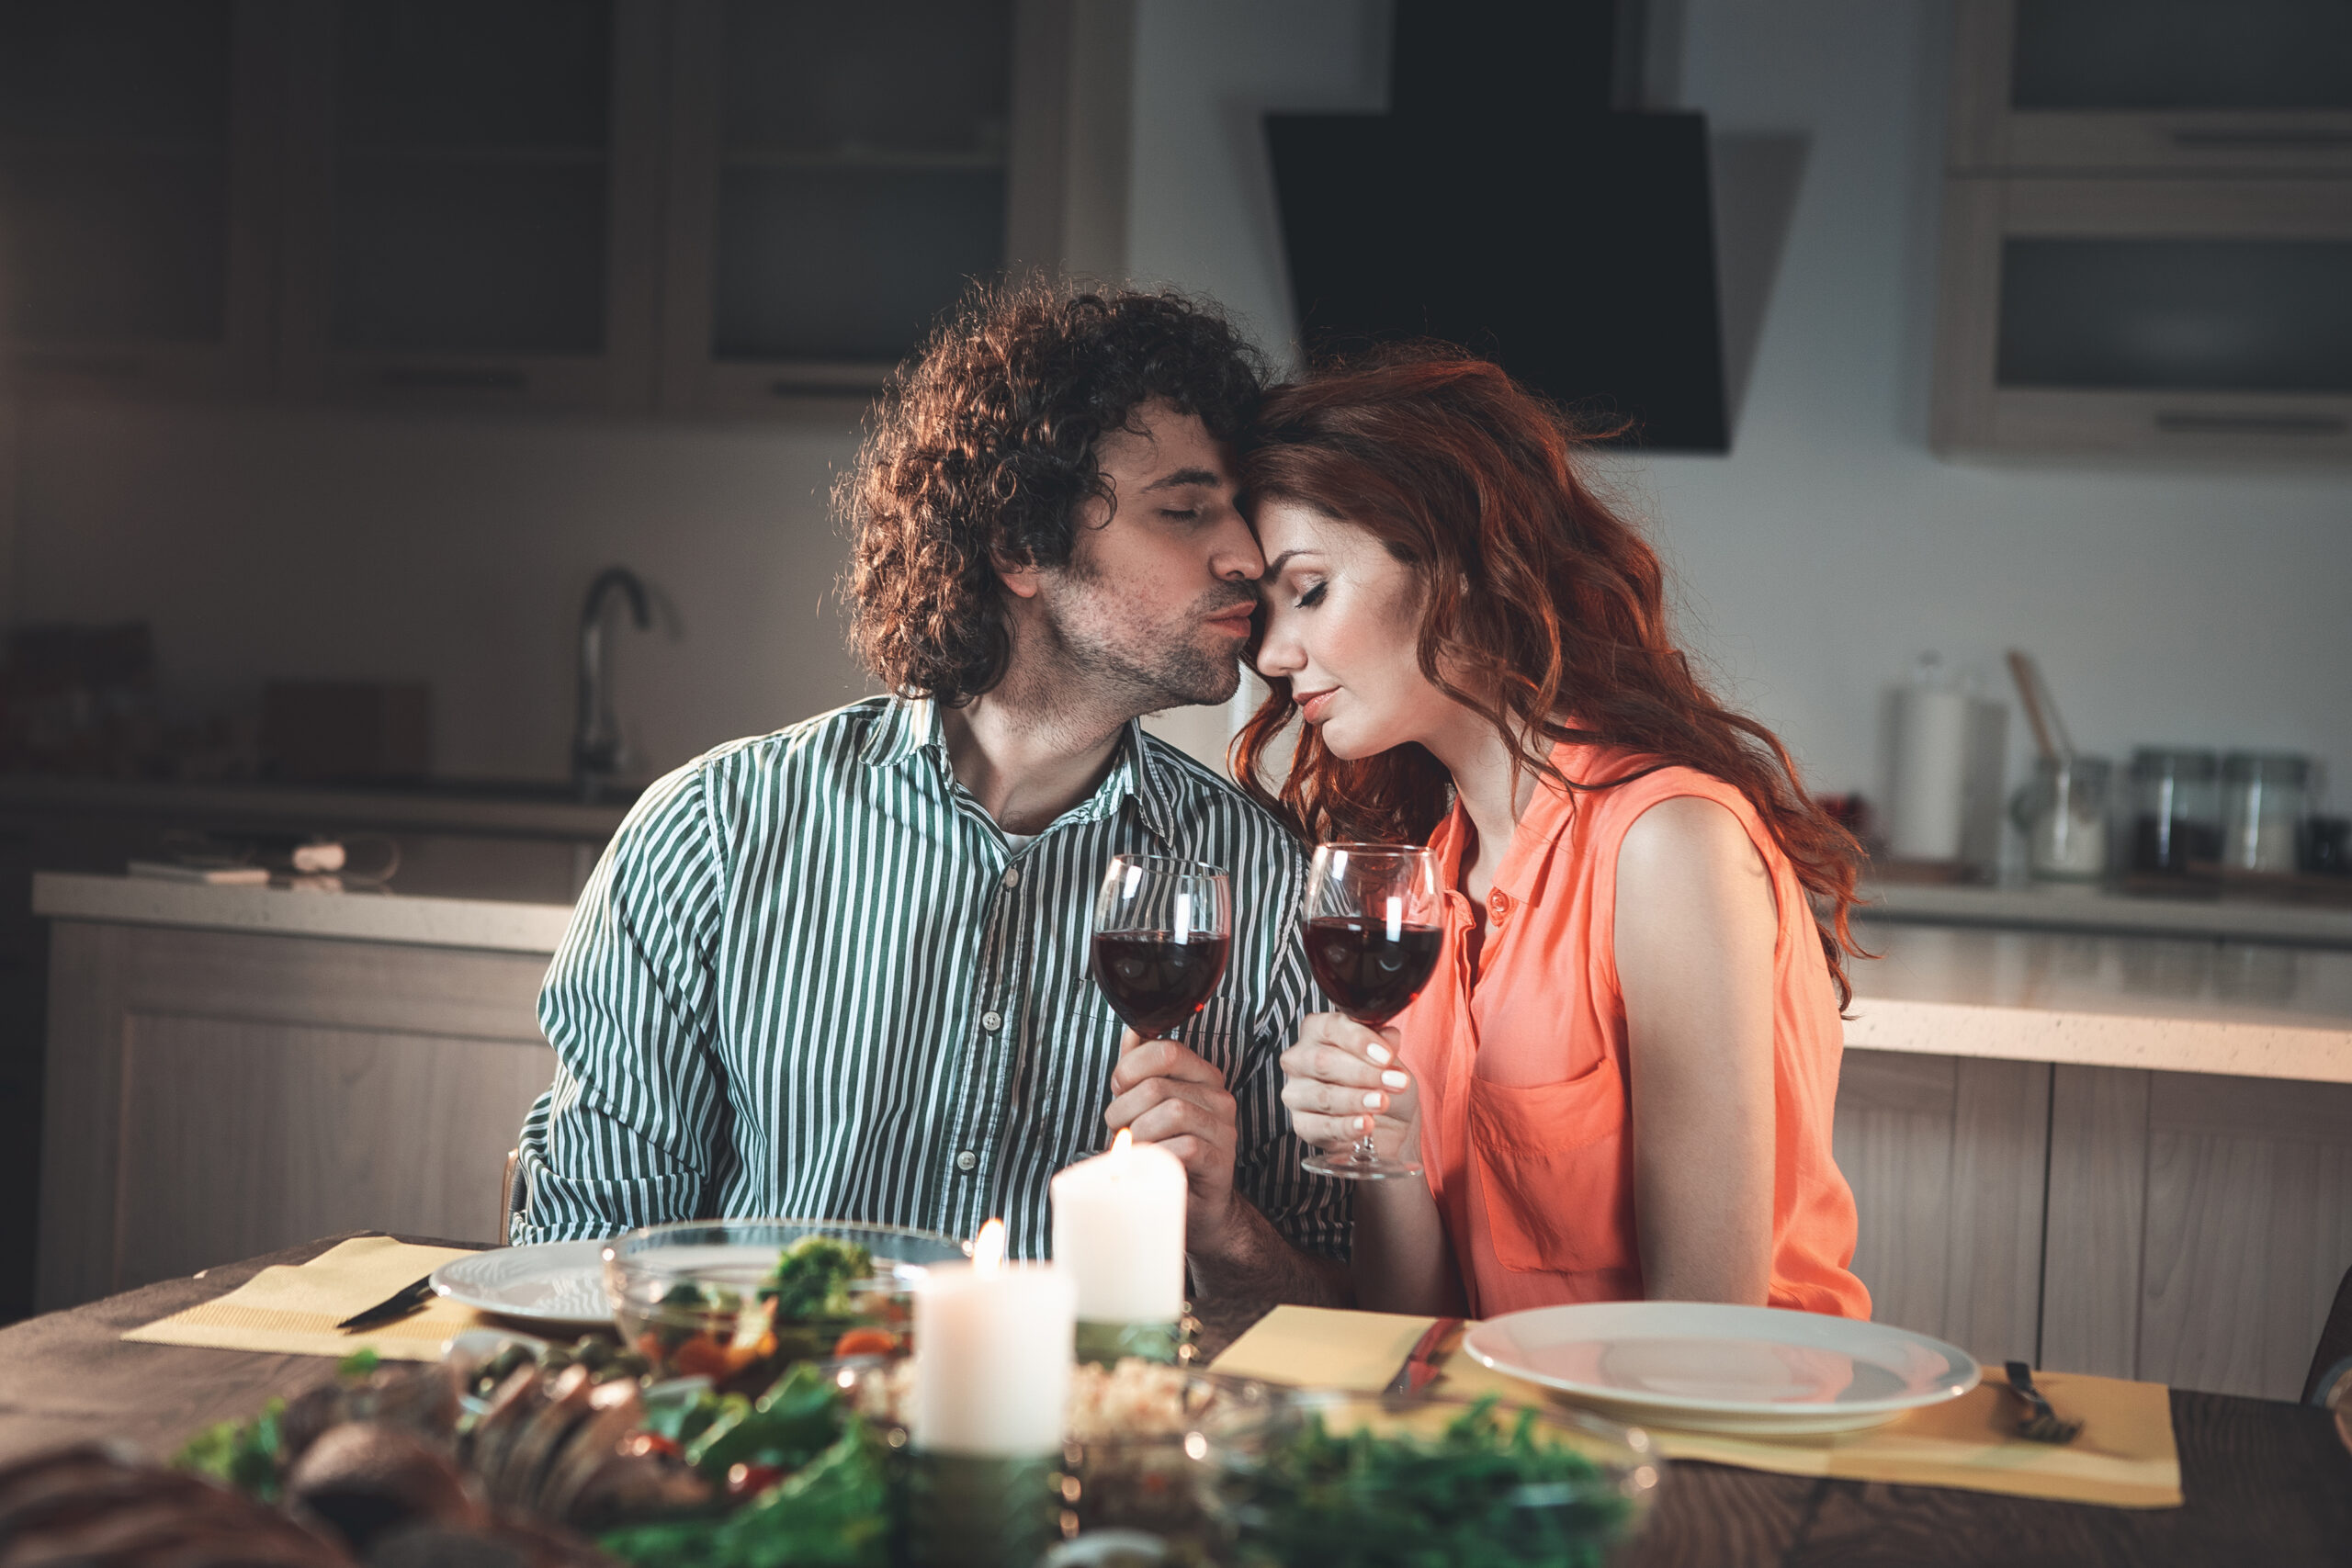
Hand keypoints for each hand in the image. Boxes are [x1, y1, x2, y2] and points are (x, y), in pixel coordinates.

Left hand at [1104, 1030, 1239, 1249]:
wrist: (1197, 1207)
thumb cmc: (1168, 1152)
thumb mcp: (1149, 1105)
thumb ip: (1141, 1067)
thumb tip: (1134, 1029)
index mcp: (1202, 1077)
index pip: (1165, 1050)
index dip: (1130, 1069)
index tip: (1119, 1090)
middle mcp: (1218, 1098)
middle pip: (1158, 1086)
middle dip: (1124, 1109)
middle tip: (1121, 1130)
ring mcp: (1223, 1130)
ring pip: (1171, 1113)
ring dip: (1138, 1133)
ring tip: (1135, 1147)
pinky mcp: (1220, 1162)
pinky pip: (1185, 1147)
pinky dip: (1157, 1155)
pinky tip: (1151, 1162)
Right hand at [1280, 1012, 1419, 1160]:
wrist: (1389, 1119)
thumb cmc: (1381, 1079)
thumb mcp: (1390, 1057)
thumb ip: (1386, 1043)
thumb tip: (1388, 1038)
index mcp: (1317, 1030)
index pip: (1330, 1028)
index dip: (1359, 1041)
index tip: (1386, 1056)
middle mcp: (1299, 1059)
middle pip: (1323, 1062)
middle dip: (1362, 1073)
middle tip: (1394, 1082)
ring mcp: (1297, 1093)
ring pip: (1324, 1096)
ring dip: (1357, 1100)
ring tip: (1383, 1102)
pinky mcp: (1302, 1125)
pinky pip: (1322, 1127)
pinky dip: (1347, 1126)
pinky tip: (1366, 1124)